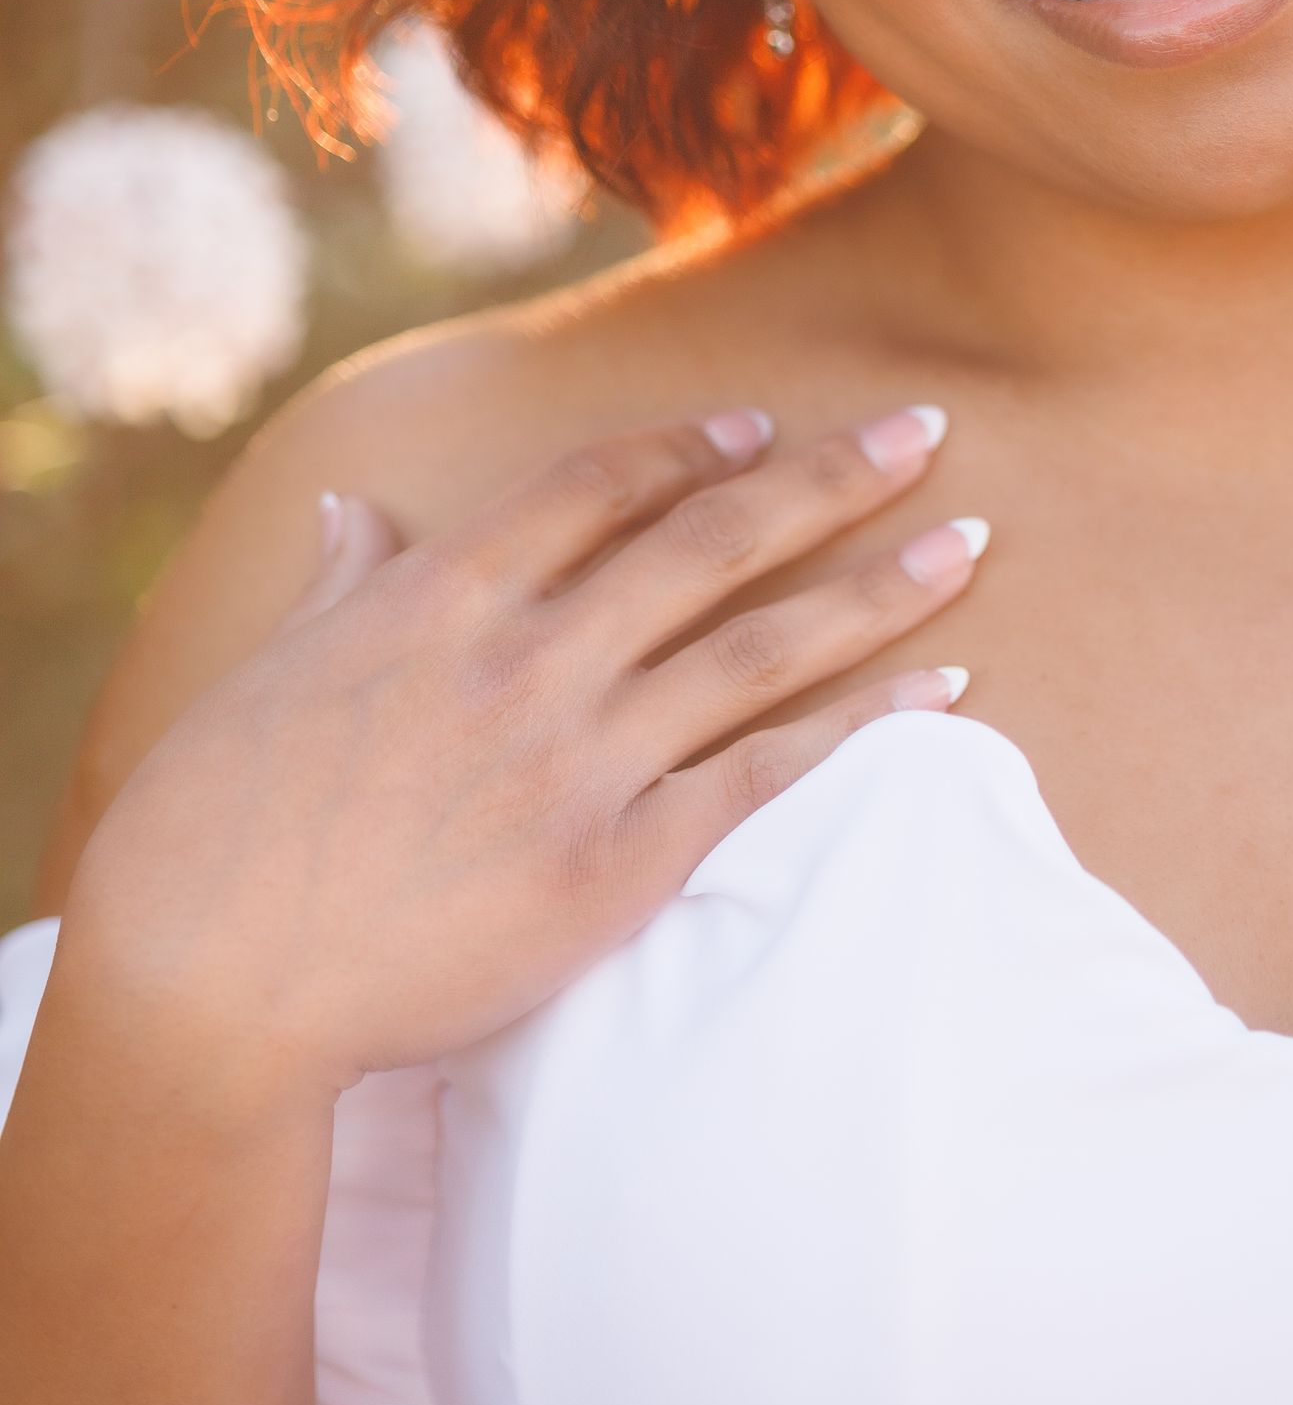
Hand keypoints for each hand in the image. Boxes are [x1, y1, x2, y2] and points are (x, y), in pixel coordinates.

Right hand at [57, 408, 982, 1106]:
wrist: (210, 978)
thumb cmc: (216, 824)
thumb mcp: (273, 671)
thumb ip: (343, 584)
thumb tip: (355, 508)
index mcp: (444, 593)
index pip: (597, 485)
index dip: (692, 447)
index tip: (760, 426)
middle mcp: (531, 657)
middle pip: (713, 541)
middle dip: (830, 479)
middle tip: (924, 432)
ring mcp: (581, 759)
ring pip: (765, 647)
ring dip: (879, 589)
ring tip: (970, 545)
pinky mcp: (619, 864)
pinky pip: (769, 777)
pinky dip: (864, 728)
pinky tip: (942, 694)